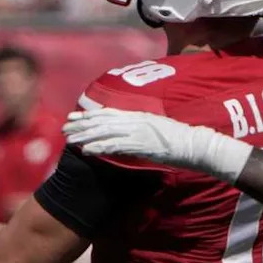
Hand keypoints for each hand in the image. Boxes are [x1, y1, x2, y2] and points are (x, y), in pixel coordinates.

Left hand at [64, 109, 252, 181]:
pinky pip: (116, 146)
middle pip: (103, 120)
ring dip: (86, 135)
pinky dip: (100, 147)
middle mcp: (136, 120)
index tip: (75, 116)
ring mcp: (138, 132)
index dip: (90, 114)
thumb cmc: (181, 140)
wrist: (196, 144)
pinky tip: (86, 150)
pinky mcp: (141, 144)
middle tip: (65, 127)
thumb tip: (129, 134)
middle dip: (82, 123)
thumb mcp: (159, 129)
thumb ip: (143, 128)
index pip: (109, 112)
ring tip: (70, 139)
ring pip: (105, 132)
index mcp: (140, 115)